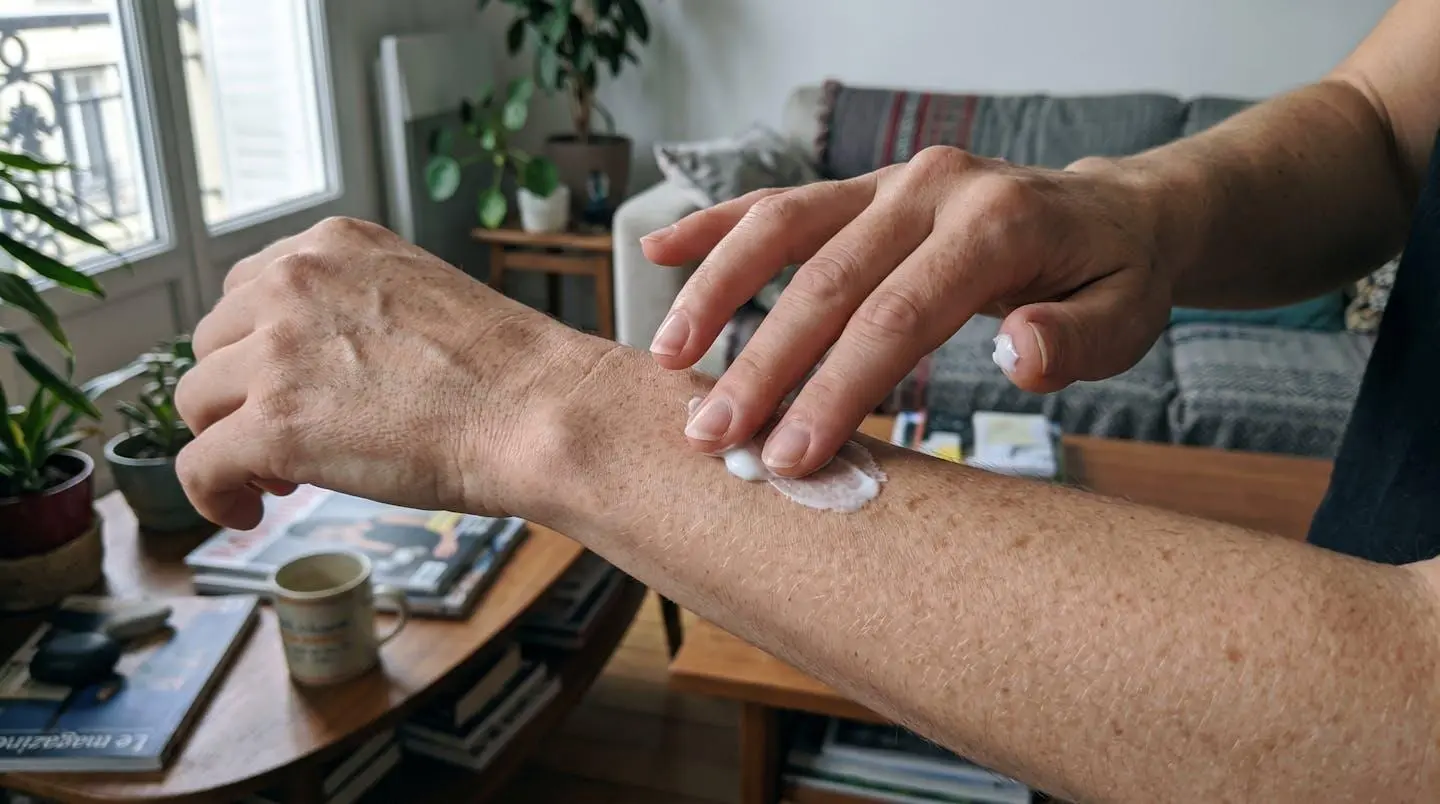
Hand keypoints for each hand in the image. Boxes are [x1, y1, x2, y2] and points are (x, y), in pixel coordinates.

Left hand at [174, 217, 579, 529]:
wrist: (539, 411)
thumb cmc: (508, 373)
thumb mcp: (422, 299)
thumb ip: (358, 309)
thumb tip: (319, 366)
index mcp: (332, 246)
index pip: (247, 289)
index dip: (259, 348)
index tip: (287, 385)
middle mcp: (293, 282)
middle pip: (213, 343)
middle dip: (242, 393)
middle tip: (295, 437)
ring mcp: (277, 353)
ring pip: (197, 402)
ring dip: (229, 440)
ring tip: (281, 477)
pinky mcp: (273, 424)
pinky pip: (199, 464)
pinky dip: (213, 494)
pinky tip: (246, 510)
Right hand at [640, 147, 1170, 476]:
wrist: (1113, 212)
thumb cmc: (1112, 278)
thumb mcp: (1126, 315)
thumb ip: (1075, 338)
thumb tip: (1015, 352)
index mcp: (994, 223)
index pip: (896, 316)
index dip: (836, 389)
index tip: (790, 456)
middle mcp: (930, 189)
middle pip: (828, 282)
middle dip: (764, 365)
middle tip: (712, 436)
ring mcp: (890, 181)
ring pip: (784, 228)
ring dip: (718, 291)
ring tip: (667, 360)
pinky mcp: (864, 187)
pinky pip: (780, 202)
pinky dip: (717, 225)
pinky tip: (660, 250)